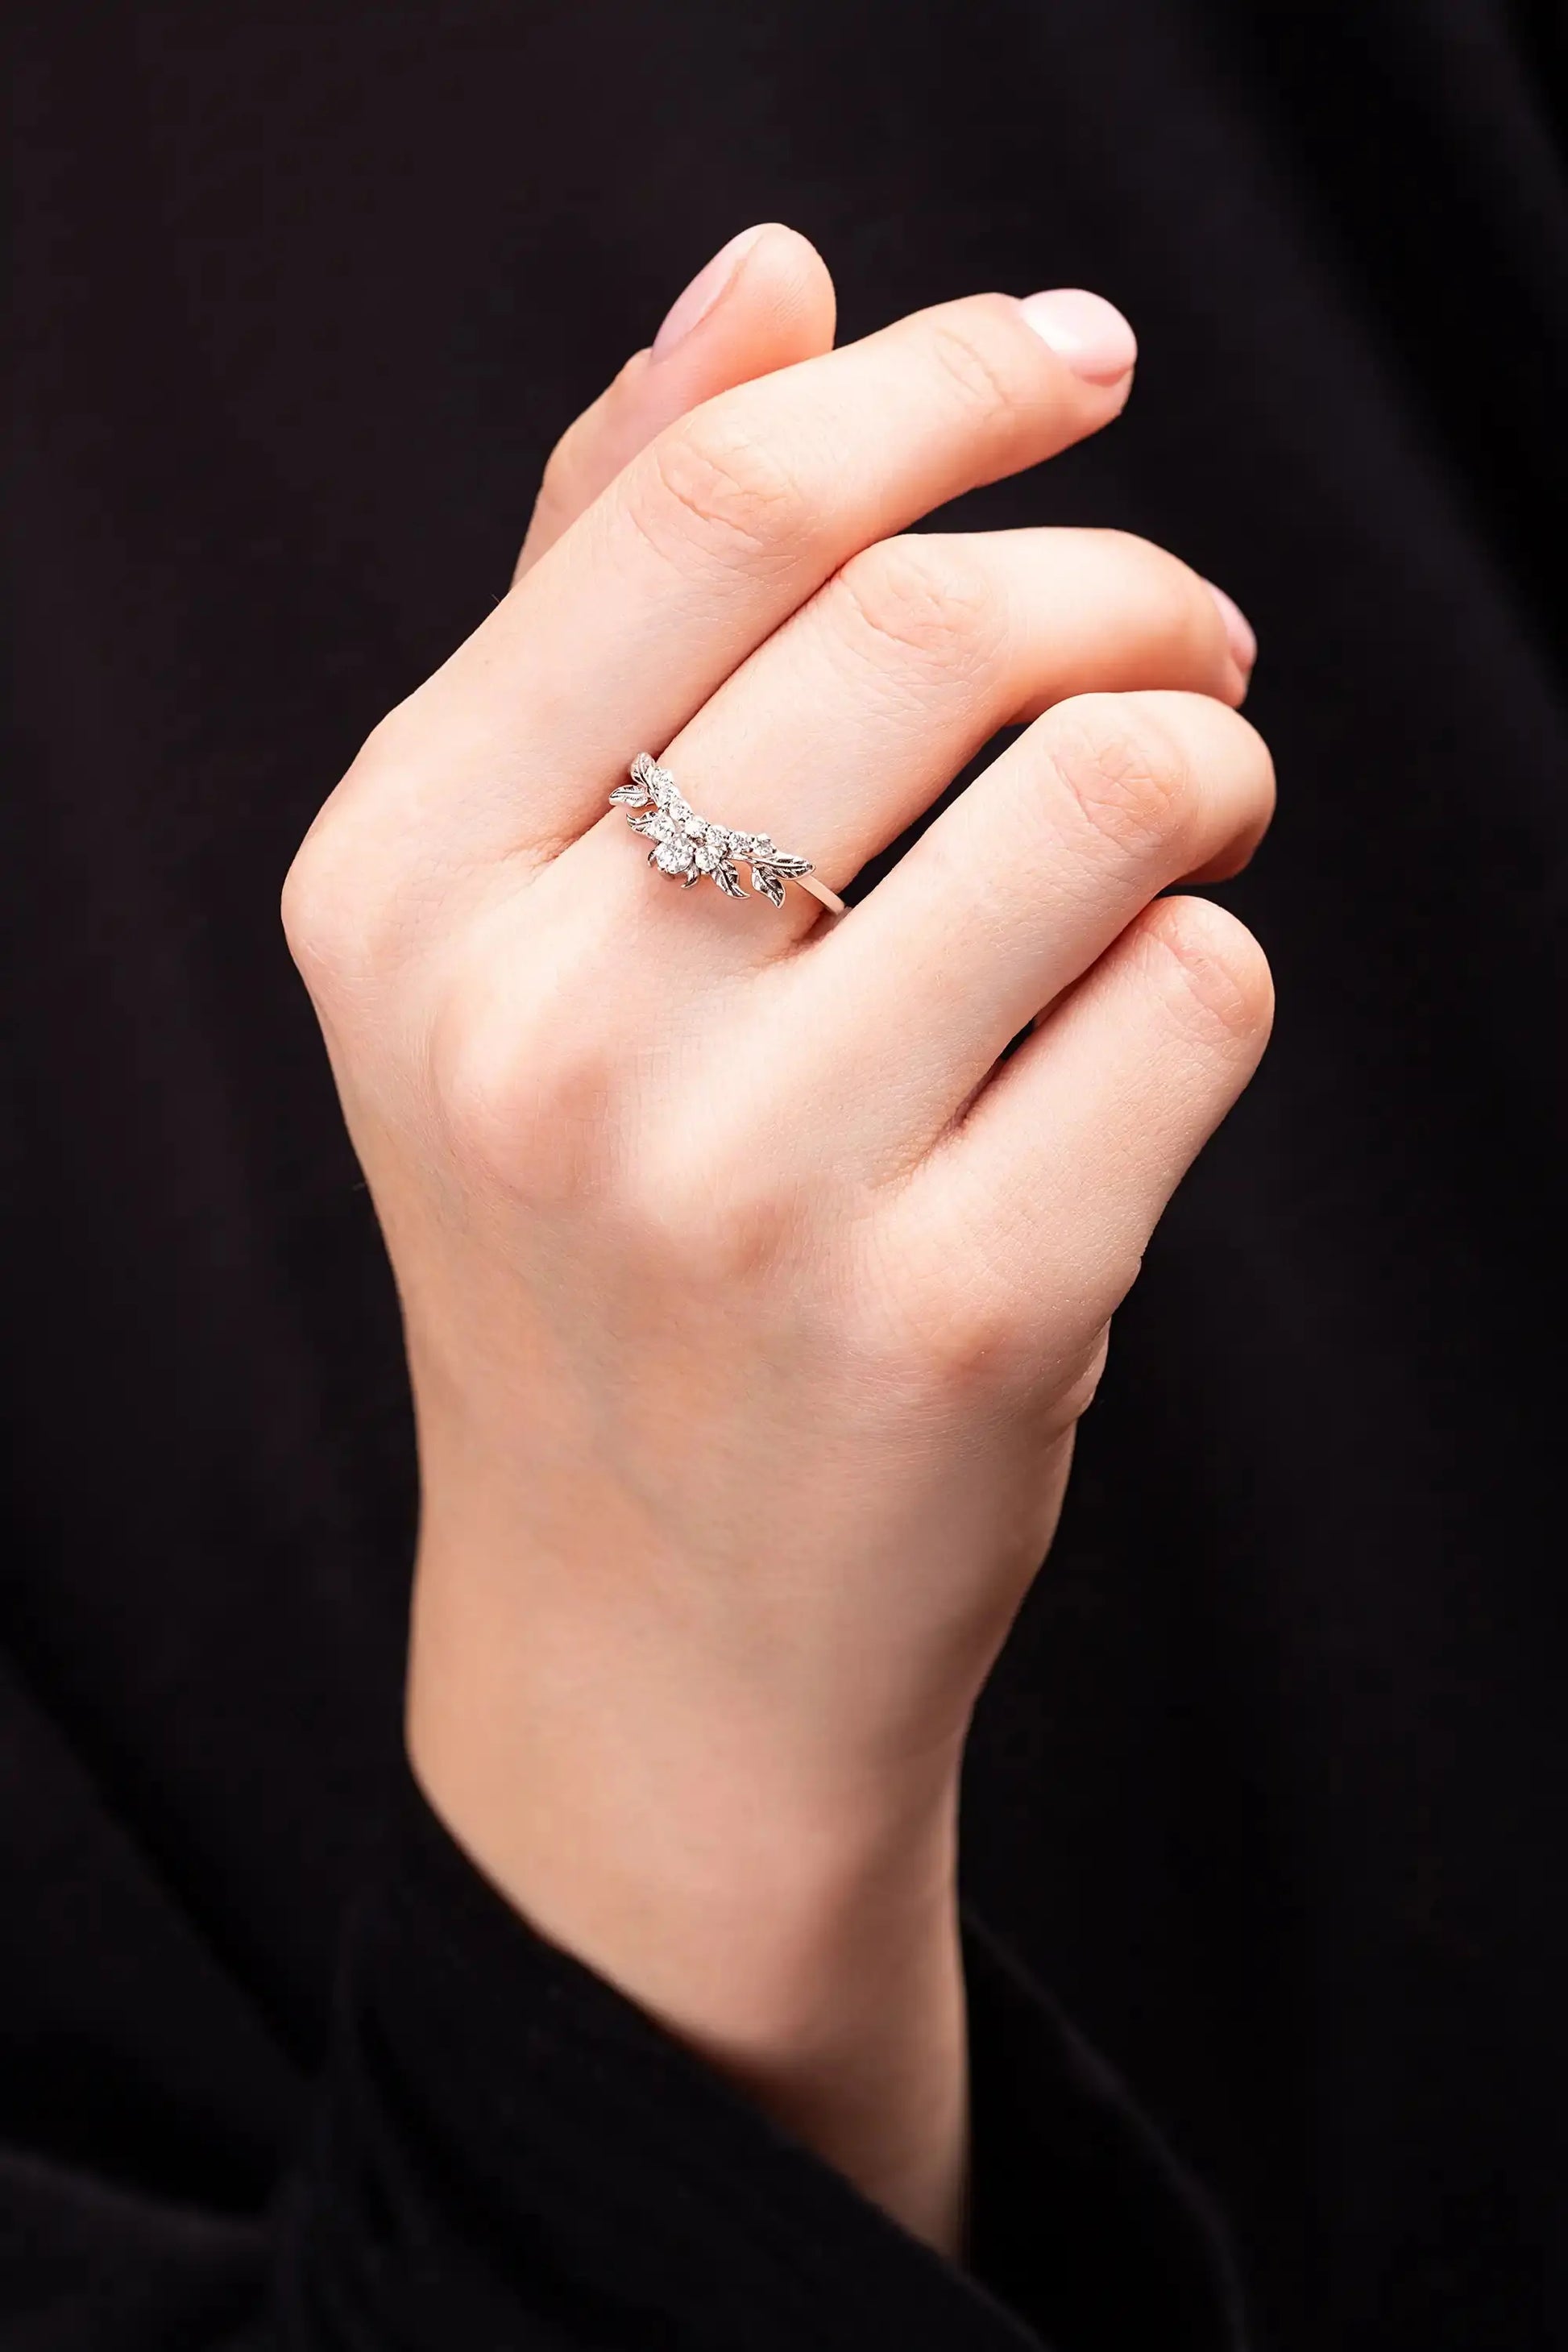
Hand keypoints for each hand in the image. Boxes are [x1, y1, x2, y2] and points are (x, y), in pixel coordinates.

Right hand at [283, 225, 1273, 2252]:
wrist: (649, 1624)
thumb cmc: (603, 1233)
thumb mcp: (513, 917)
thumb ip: (603, 590)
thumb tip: (767, 280)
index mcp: (404, 885)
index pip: (717, 510)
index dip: (942, 382)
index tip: (1074, 362)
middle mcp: (538, 1025)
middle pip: (937, 619)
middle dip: (1128, 584)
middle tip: (1179, 648)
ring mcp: (742, 1185)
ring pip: (1116, 789)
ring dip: (1204, 763)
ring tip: (1174, 831)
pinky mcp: (955, 1317)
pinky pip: (1198, 996)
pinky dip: (1209, 978)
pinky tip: (1126, 1047)